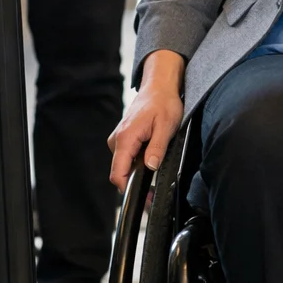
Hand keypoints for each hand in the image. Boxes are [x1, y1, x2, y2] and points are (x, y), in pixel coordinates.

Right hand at [108, 49, 184, 192]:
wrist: (159, 86)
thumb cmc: (163, 102)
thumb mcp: (166, 126)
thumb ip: (156, 148)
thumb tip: (150, 167)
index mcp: (125, 138)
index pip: (117, 173)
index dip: (128, 188)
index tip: (142, 196)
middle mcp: (117, 139)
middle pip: (119, 171)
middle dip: (135, 182)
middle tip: (154, 189)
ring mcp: (118, 138)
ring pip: (123, 164)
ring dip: (136, 170)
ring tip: (155, 165)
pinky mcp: (122, 138)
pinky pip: (126, 156)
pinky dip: (136, 161)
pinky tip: (149, 155)